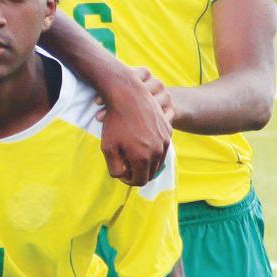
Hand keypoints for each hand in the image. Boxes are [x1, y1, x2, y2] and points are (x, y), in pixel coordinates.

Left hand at [97, 71, 171, 185]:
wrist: (129, 95)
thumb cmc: (115, 122)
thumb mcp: (108, 148)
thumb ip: (115, 168)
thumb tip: (123, 176)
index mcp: (143, 158)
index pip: (139, 181)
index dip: (128, 181)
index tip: (120, 173)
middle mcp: (158, 151)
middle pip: (151, 173)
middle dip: (138, 172)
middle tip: (125, 165)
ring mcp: (166, 140)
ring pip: (158, 161)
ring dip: (146, 162)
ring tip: (131, 155)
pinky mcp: (168, 130)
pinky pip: (162, 147)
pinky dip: (153, 150)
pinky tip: (140, 143)